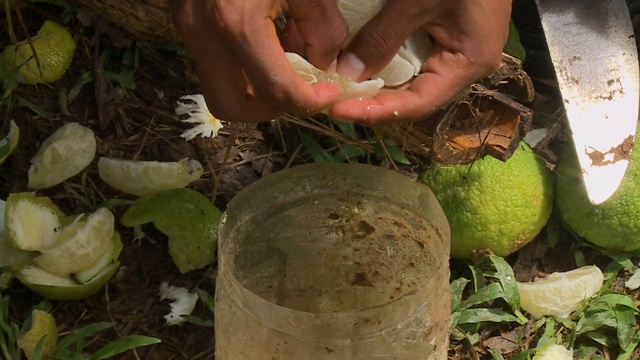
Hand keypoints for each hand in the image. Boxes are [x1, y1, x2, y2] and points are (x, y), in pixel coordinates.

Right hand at [170, 0, 348, 121]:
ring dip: (256, 91)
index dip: (310, 101)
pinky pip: (215, 64)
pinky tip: (268, 41)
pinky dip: (245, 68)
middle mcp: (202, 32)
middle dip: (272, 108)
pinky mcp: (184, 20)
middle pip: (232, 106)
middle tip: (301, 89)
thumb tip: (325, 68)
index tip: (330, 92)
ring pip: (219, 90)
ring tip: (286, 62)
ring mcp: (187, 28)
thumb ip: (323, 29)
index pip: (275, 90)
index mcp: (235, 21)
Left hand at [331, 0, 512, 123]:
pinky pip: (412, 58)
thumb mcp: (415, 0)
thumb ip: (382, 38)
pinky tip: (359, 67)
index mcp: (470, 63)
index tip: (339, 110)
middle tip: (333, 101)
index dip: (377, 111)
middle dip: (372, 101)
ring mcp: (455, 50)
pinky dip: (385, 63)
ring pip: (411, 79)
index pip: (418, 103)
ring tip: (341, 90)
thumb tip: (347, 75)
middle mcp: (464, 65)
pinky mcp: (444, 35)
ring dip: (376, 85)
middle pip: (413, 96)